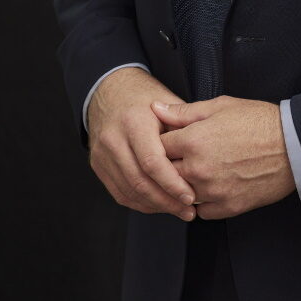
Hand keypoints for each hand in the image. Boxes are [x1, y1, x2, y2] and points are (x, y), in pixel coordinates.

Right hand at [87, 66, 197, 220]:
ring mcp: (102, 153)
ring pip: (129, 191)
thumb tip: (202, 156)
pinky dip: (141, 203)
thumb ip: (183, 127)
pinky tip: (159, 205)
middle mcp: (113, 138)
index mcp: (133, 121)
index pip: (152, 162)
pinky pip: (120, 193)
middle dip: (166, 201)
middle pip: (140, 181)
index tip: (190, 196)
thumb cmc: (144, 97)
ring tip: (178, 210)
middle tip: (188, 210)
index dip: (172, 183)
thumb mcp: (167, 102)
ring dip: (156, 206)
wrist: (110, 90)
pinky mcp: (98, 165)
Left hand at [151, 94, 296, 219]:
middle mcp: (198, 169)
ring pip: (181, 195)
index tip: (169, 141)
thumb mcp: (220, 106)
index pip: (157, 147)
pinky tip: (211, 187)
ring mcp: (212, 191)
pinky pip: (201, 212)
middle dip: (169, 165)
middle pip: (165, 174)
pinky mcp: (227, 208)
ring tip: (198, 171)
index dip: (161, 142)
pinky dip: (202, 201)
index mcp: (194, 140)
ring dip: (184, 185)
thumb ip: (183, 111)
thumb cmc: (259, 121)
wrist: (293, 146)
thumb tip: (156, 108)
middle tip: (181, 156)